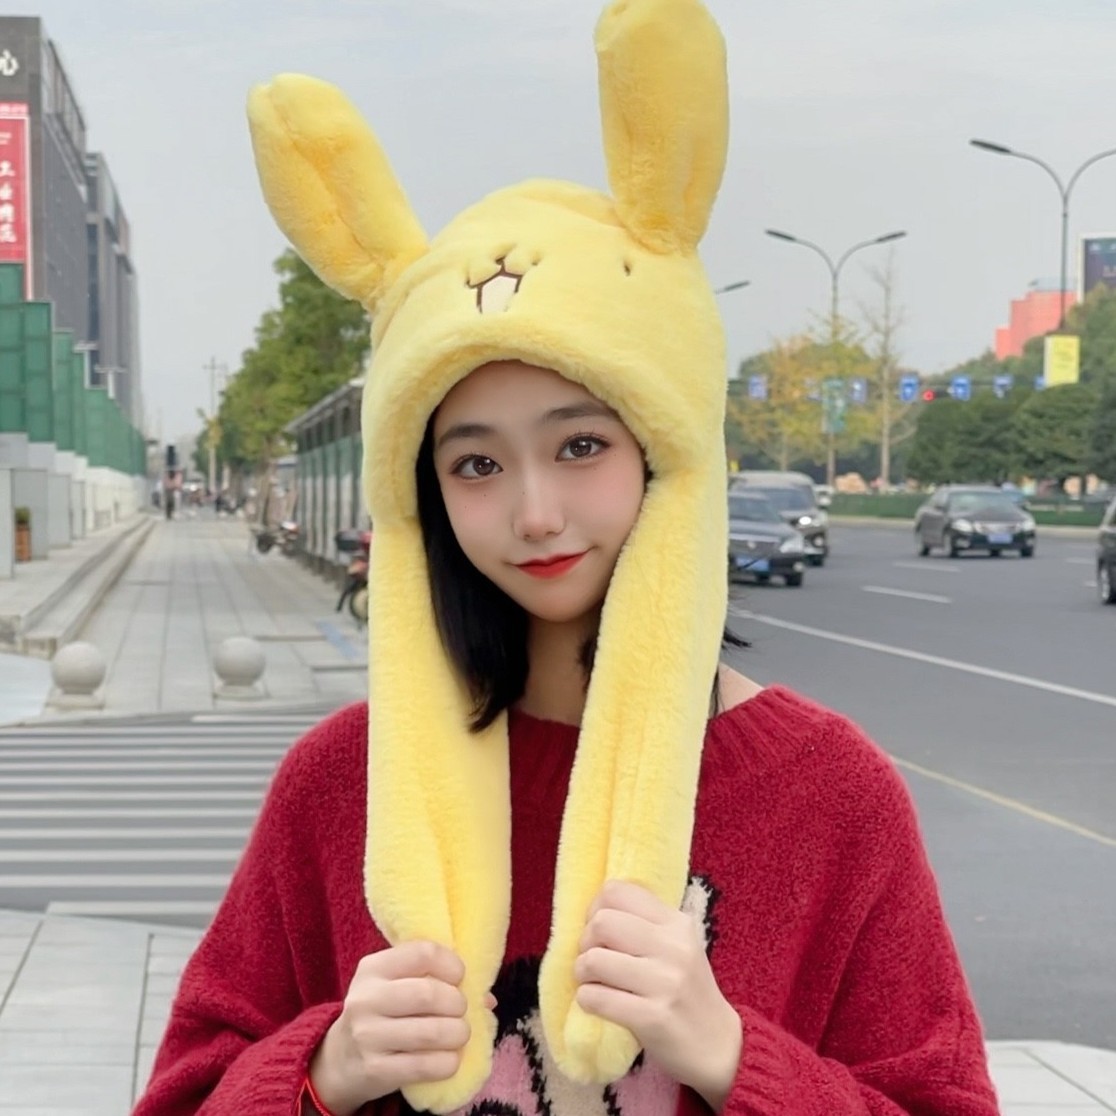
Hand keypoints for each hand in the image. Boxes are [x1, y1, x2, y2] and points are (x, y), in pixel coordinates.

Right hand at [309, 941, 494, 1114]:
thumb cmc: (383, 1011)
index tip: (458, 977)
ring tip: (459, 1034)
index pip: (423, 953)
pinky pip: (425, 1066)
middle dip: (457, 1004)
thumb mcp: (396, 984)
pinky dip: (448, 1062)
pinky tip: (450, 1058)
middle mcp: (366, 998)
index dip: (451, 965)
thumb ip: (436, 979)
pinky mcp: (375, 1070)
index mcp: (374, 967)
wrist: (342, 1057)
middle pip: (428, 994)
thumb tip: (488, 999)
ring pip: (431, 1032)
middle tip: (460, 1010)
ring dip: (458, 1034)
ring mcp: (368, 1036)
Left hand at [574, 881, 741, 1109]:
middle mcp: (674, 947)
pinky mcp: (654, 1017)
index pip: (617, 891)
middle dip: (585, 942)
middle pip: (602, 923)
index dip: (595, 909)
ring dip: (582, 974)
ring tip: (593, 983)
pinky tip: (597, 1004)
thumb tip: (592, 912)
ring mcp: (666, 982)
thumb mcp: (677, 946)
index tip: (598, 931)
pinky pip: (597, 998)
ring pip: (594, 960)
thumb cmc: (687, 991)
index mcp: (677, 923)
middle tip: (592, 961)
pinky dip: (587, 1000)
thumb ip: (644, 924)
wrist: (719, 1046)